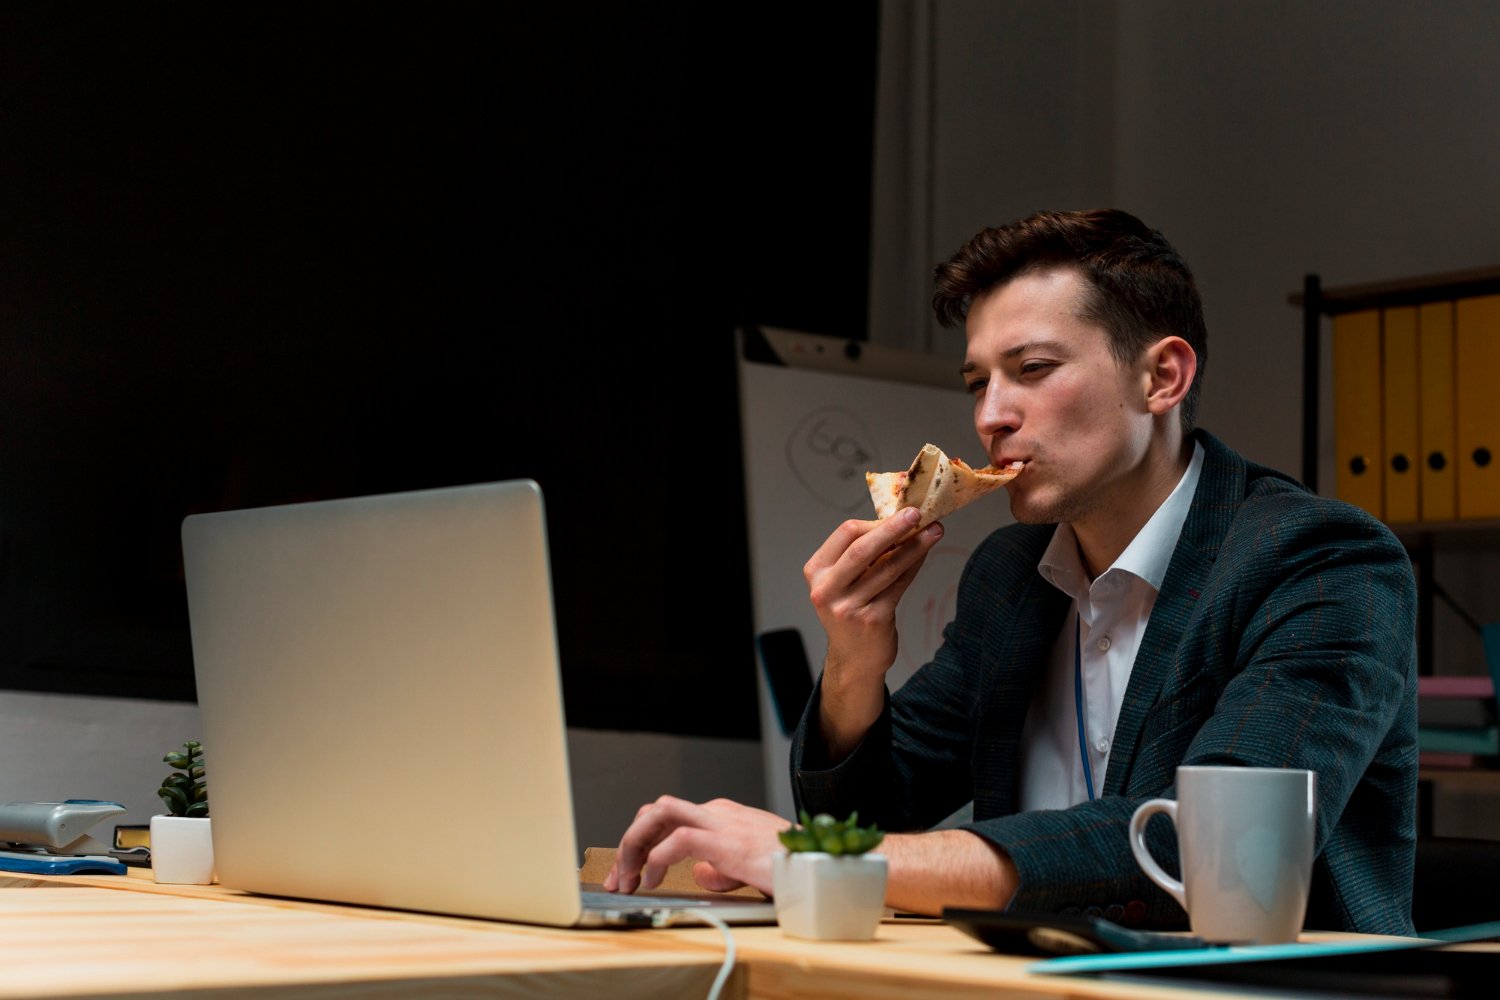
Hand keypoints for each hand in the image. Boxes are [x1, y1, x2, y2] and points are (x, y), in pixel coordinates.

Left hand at [602, 795, 789, 895]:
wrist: (818, 867)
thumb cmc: (790, 867)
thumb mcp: (748, 866)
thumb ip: (721, 867)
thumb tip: (701, 874)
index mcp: (722, 815)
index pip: (668, 817)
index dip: (641, 842)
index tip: (629, 873)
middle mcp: (717, 812)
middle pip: (656, 810)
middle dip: (629, 842)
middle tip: (618, 878)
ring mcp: (720, 822)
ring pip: (660, 813)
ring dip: (634, 844)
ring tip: (627, 877)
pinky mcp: (725, 841)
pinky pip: (678, 840)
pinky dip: (656, 860)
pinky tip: (651, 882)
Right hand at [803, 506, 942, 684]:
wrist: (854, 659)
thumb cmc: (850, 611)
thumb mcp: (842, 582)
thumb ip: (860, 555)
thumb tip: (896, 521)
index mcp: (815, 572)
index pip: (845, 534)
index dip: (875, 522)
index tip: (899, 513)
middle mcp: (826, 590)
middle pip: (862, 549)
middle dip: (893, 527)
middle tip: (917, 513)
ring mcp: (848, 607)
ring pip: (887, 567)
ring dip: (914, 546)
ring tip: (934, 531)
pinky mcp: (872, 619)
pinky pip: (898, 585)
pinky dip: (914, 566)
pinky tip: (925, 555)